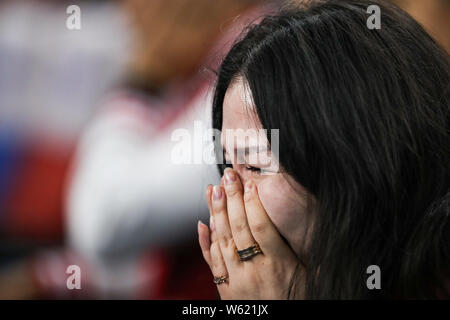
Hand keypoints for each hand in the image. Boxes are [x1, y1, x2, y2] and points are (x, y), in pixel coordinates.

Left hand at [198, 168, 300, 298]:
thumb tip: (322, 229)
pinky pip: (212, 261)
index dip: (254, 204)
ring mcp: (237, 279)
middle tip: (228, 176)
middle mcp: (255, 271)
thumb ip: (310, 254)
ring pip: (223, 240)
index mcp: (279, 266)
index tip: (251, 183)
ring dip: (217, 213)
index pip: (262, 228)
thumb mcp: (309, 278)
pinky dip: (206, 240)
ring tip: (214, 190)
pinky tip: (203, 221)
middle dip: (233, 199)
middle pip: (240, 228)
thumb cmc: (296, 301)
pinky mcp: (225, 287)